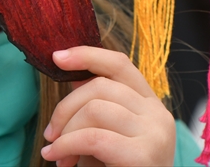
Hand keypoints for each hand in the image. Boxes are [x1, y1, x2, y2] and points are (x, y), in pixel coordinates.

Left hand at [41, 47, 176, 166]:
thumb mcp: (110, 136)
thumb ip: (98, 109)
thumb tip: (73, 80)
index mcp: (151, 105)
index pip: (120, 65)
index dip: (87, 54)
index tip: (57, 57)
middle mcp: (158, 114)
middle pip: (100, 86)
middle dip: (65, 108)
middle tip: (51, 135)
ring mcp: (155, 133)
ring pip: (95, 108)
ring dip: (66, 132)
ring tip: (58, 156)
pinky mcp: (144, 154)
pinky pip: (94, 137)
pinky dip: (68, 146)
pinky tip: (58, 158)